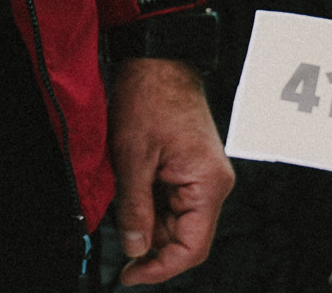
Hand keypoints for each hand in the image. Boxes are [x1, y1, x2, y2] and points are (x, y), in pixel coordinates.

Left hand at [109, 56, 233, 285]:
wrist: (158, 59)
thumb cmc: (150, 97)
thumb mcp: (132, 157)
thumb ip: (134, 208)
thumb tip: (133, 248)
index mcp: (208, 184)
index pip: (192, 247)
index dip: (160, 268)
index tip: (131, 275)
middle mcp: (213, 184)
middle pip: (186, 237)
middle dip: (151, 245)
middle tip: (119, 248)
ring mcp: (203, 176)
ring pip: (177, 221)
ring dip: (148, 223)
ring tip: (121, 208)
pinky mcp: (191, 168)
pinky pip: (173, 201)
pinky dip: (151, 205)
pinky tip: (131, 195)